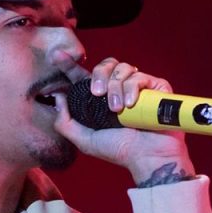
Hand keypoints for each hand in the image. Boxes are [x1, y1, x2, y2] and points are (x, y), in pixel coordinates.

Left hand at [51, 58, 194, 182]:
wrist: (148, 156)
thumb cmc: (119, 150)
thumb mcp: (85, 140)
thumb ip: (65, 123)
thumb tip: (58, 97)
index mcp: (99, 99)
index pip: (83, 77)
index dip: (69, 65)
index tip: (56, 56)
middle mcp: (118, 89)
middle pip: (104, 65)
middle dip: (98, 76)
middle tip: (98, 93)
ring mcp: (137, 86)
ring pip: (121, 68)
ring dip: (116, 87)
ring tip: (117, 109)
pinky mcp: (155, 86)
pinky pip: (138, 76)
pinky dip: (132, 88)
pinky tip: (131, 105)